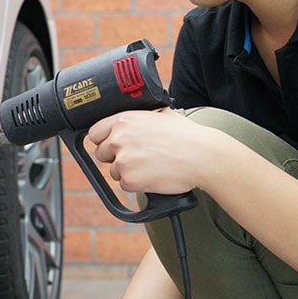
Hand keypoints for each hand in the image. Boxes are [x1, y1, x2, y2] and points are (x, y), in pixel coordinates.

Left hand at [88, 109, 221, 195]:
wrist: (202, 156)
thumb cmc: (187, 135)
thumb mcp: (163, 114)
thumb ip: (145, 115)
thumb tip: (143, 113)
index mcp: (124, 120)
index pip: (95, 132)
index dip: (103, 140)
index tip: (111, 145)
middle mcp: (118, 138)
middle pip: (101, 154)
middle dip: (115, 157)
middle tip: (136, 158)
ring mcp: (123, 160)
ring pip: (113, 171)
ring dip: (127, 172)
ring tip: (149, 167)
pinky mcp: (130, 180)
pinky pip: (124, 185)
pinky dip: (136, 184)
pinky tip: (152, 176)